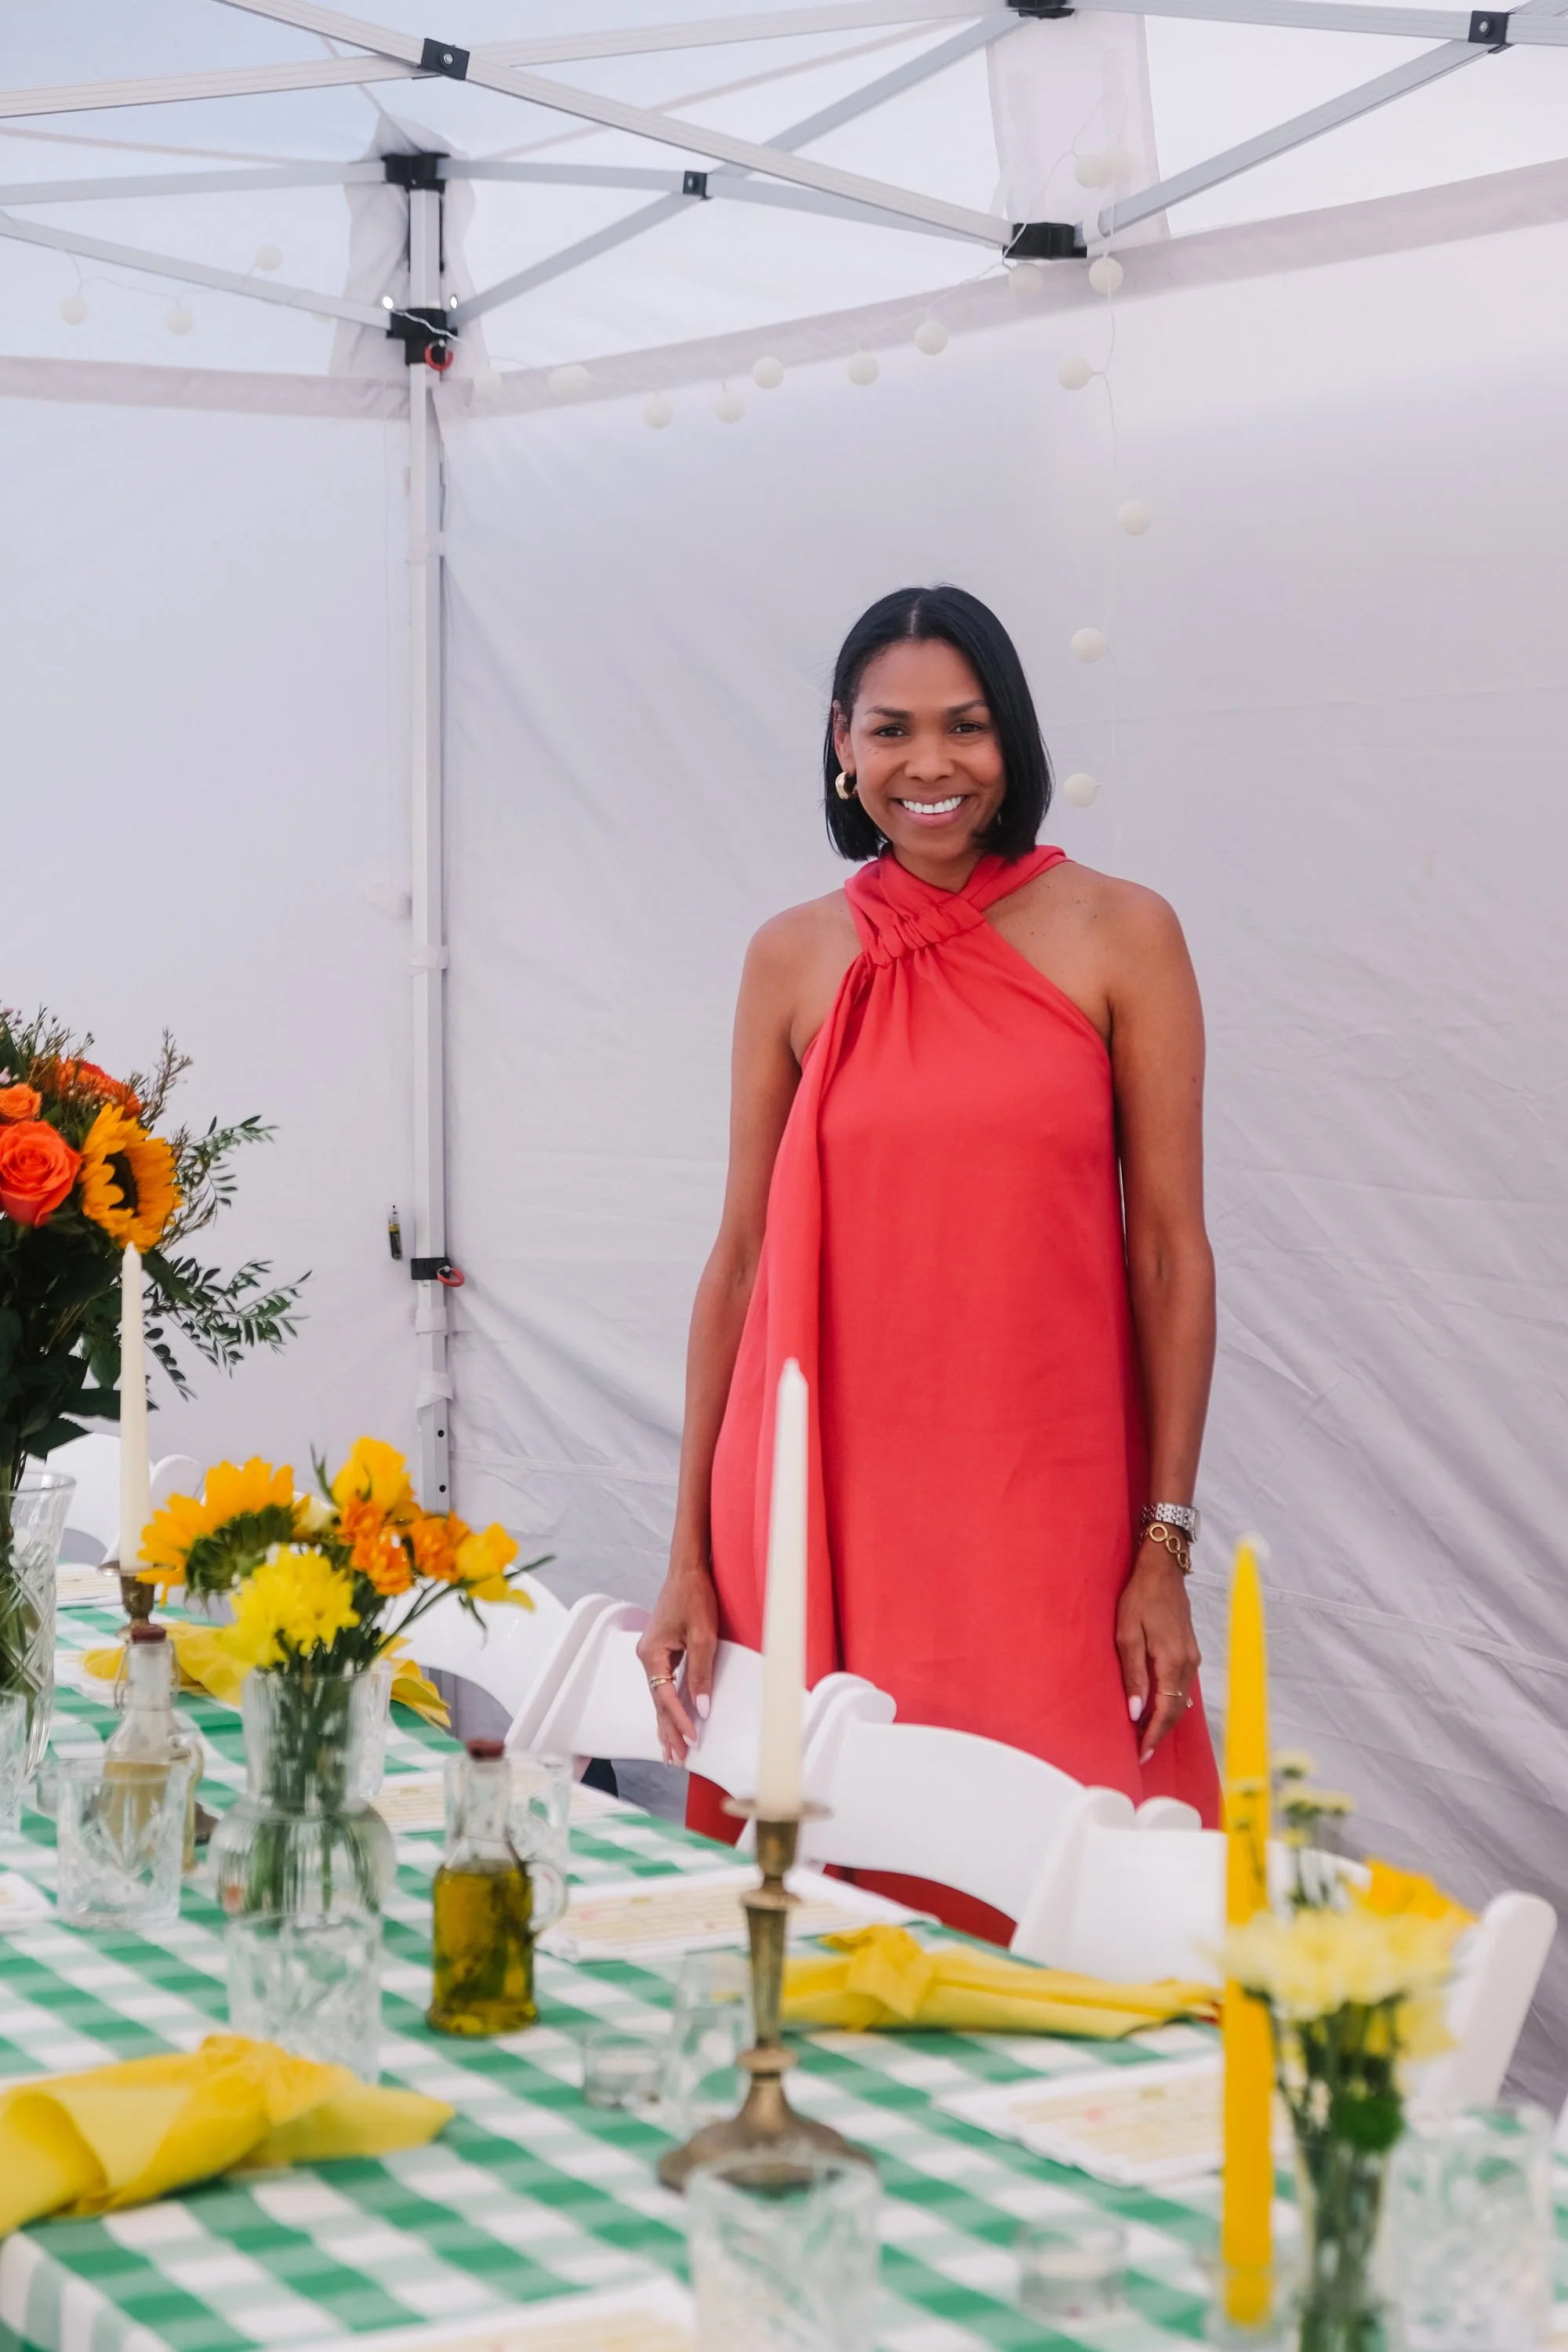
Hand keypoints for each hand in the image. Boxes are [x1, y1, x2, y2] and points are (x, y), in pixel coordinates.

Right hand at [636, 1559, 718, 1764]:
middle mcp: (647, 1657)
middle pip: (657, 1702)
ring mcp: (653, 1654)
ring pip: (659, 1696)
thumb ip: (701, 1673)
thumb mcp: (703, 1636)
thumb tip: (702, 1708)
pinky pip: (664, 1684)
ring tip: (671, 1751)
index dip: (680, 1720)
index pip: (665, 1697)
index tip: (692, 1740)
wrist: (688, 1569)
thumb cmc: (694, 1596)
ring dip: (667, 1722)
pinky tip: (674, 1719)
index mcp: (652, 1654)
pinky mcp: (663, 1650)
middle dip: (668, 1731)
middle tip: (677, 1759)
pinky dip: (670, 1704)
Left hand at [1115, 1535, 1200, 1766]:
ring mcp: (1192, 1657)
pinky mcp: (1190, 1650)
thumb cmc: (1140, 1598)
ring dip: (1164, 1719)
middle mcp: (1187, 1663)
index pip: (1165, 1711)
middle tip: (1141, 1752)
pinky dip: (1171, 1702)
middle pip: (1176, 1710)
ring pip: (1180, 1699)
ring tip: (1145, 1734)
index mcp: (1171, 1661)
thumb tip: (1136, 1711)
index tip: (1140, 1754)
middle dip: (1159, 1733)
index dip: (1153, 1735)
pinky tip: (1159, 1707)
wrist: (1163, 1569)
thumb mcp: (1127, 1634)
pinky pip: (1182, 1686)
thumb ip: (1133, 1674)